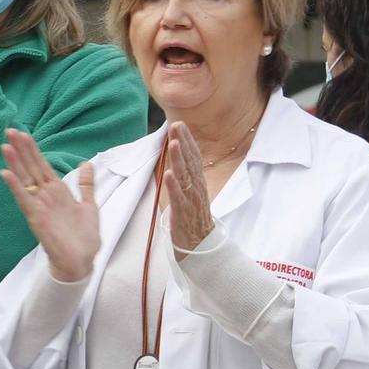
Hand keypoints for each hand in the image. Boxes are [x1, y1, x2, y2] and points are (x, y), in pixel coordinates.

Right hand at [0, 129, 98, 282]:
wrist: (81, 261)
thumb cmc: (84, 236)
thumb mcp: (89, 205)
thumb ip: (86, 184)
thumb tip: (86, 163)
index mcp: (57, 191)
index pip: (42, 165)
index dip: (33, 149)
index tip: (23, 133)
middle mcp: (45, 195)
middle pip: (31, 167)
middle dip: (22, 149)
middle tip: (10, 130)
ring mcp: (39, 205)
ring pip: (25, 179)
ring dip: (15, 163)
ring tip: (5, 146)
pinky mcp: (35, 217)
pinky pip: (23, 199)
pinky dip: (14, 186)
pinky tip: (5, 173)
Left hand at [162, 123, 215, 252]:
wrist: (200, 244)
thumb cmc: (192, 217)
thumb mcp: (190, 192)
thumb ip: (185, 175)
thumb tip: (178, 158)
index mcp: (197, 182)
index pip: (193, 157)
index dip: (187, 140)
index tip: (179, 124)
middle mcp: (197, 187)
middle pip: (190, 162)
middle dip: (183, 143)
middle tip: (176, 125)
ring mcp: (191, 199)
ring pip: (185, 176)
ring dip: (180, 159)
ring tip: (174, 143)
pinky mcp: (184, 212)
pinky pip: (179, 197)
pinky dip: (174, 185)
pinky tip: (168, 173)